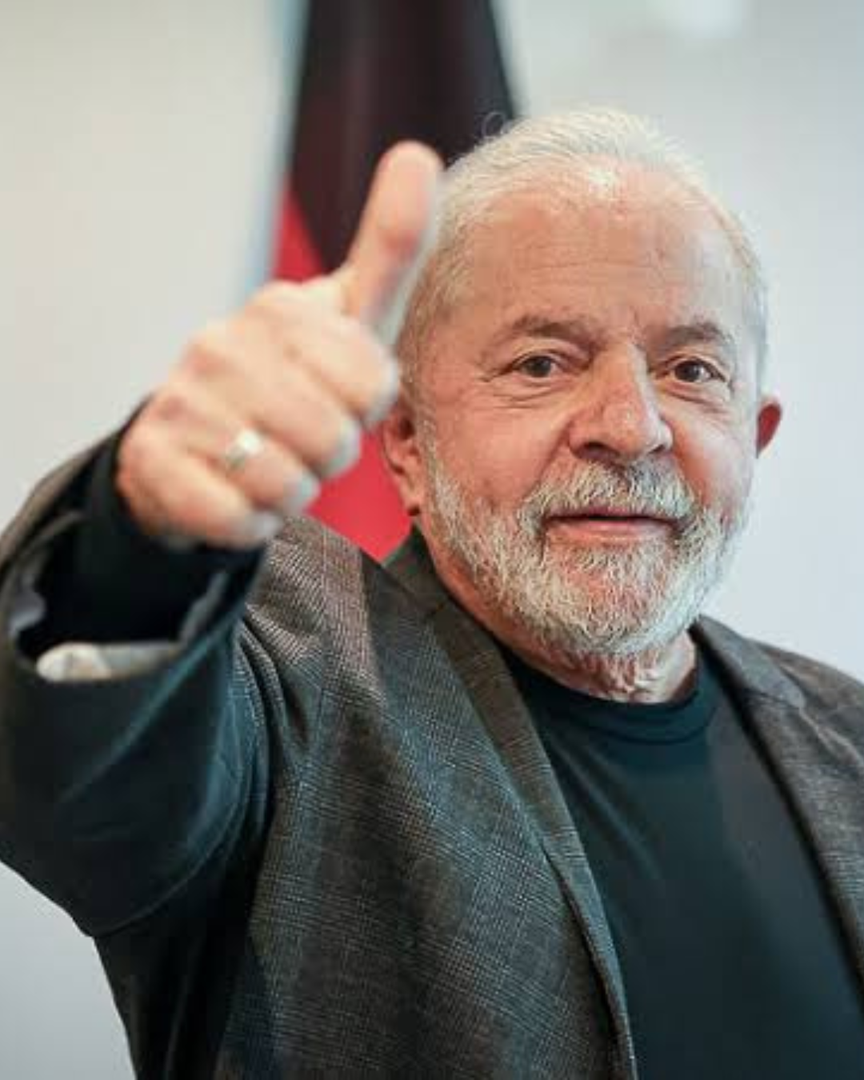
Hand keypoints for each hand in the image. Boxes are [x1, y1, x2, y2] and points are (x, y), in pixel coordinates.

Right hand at [116, 142, 440, 547]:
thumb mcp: (348, 317)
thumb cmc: (292, 376)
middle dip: (330, 456)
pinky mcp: (154, 463)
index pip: (374, 387)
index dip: (364, 408)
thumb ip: (390, 250)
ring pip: (290, 486)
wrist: (195, 440)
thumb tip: (418, 152)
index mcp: (280, 307)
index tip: (335, 392)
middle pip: (336, 442)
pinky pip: (240, 521)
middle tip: (299, 436)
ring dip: (291, 491)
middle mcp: (221, 344)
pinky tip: (232, 492)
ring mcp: (182, 402)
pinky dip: (250, 523)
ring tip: (265, 461)